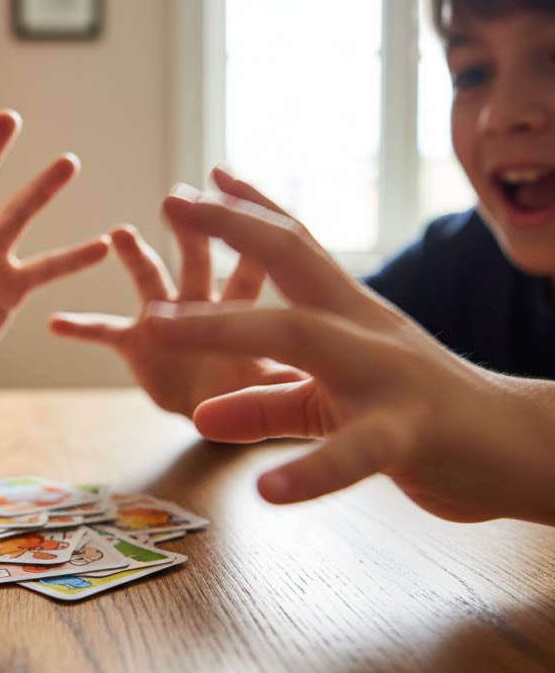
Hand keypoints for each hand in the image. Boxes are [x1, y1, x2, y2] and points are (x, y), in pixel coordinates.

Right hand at [49, 167, 303, 416]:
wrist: (224, 416)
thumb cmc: (259, 392)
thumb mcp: (281, 390)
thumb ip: (289, 382)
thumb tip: (310, 375)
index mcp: (249, 306)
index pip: (256, 261)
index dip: (248, 225)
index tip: (231, 185)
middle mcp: (206, 301)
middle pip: (203, 256)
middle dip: (193, 227)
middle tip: (179, 196)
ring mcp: (170, 320)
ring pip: (152, 280)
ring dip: (137, 257)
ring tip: (121, 233)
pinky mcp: (140, 346)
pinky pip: (106, 333)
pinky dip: (83, 328)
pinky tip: (56, 322)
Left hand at [146, 181, 554, 525]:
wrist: (517, 448)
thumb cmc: (422, 417)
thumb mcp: (330, 406)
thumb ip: (266, 405)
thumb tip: (199, 416)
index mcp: (350, 316)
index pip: (296, 249)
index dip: (246, 214)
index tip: (197, 181)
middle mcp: (366, 330)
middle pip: (293, 265)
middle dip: (231, 230)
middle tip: (171, 202)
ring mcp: (388, 376)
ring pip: (303, 338)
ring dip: (224, 328)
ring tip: (156, 326)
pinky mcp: (409, 436)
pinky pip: (357, 452)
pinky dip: (311, 471)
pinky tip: (267, 492)